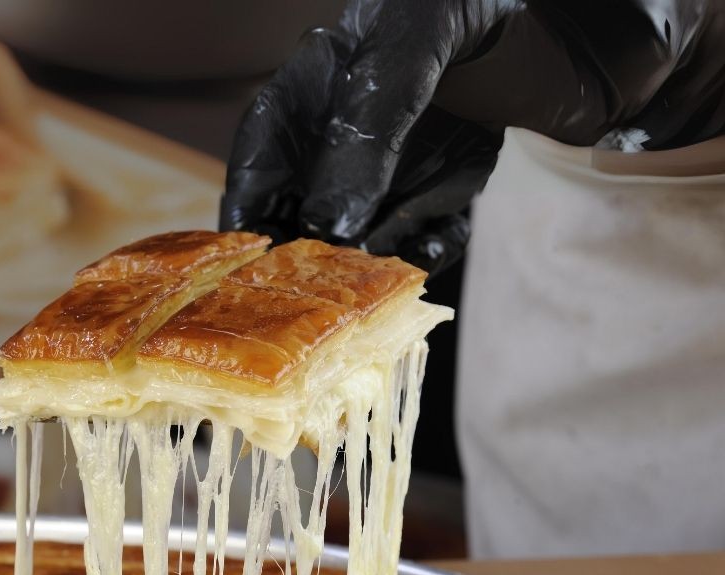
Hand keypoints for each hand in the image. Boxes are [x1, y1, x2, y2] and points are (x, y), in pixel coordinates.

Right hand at [221, 0, 724, 273]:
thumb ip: (368, 127)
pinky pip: (420, 237)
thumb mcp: (420, 42)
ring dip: (376, 254)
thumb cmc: (488, 1)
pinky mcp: (440, 190)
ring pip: (361, 236)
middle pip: (302, 210)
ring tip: (393, 256)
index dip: (248, 209)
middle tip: (323, 282)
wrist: (590, 23)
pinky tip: (444, 233)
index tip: (248, 261)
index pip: (260, 154)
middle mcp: (347, 134)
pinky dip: (430, 246)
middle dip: (311, 249)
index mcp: (319, 84)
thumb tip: (331, 221)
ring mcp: (394, 167)